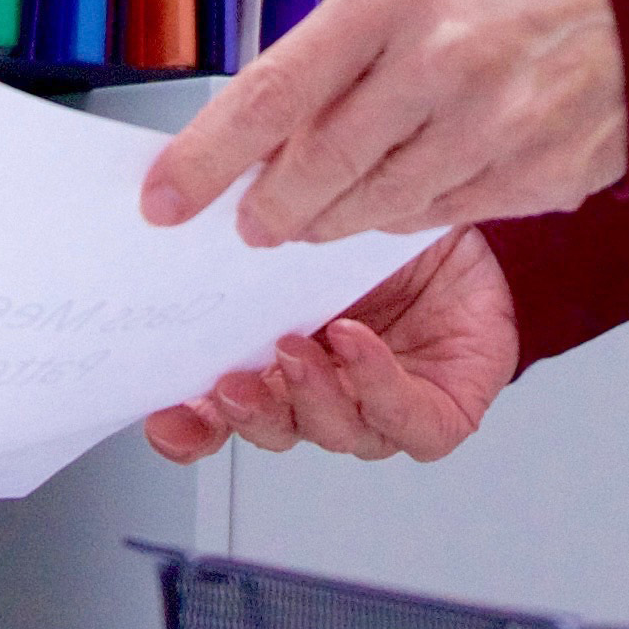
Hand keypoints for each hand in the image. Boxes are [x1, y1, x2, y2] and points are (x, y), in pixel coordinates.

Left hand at [138, 0, 628, 244]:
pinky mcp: (541, 175)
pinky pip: (442, 217)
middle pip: (318, 171)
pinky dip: (408, 213)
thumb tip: (261, 131)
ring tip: (318, 212)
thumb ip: (334, 50)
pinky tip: (404, 190)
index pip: (271, 94)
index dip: (207, 159)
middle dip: (270, 208)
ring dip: (333, 219)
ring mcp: (498, 125)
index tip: (165, 199)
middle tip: (252, 221)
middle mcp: (443, 61)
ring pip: (376, 208)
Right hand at [141, 229, 518, 464]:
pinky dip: (377, 386)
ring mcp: (379, 410)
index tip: (161, 415)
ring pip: (335, 430)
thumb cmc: (382, 232)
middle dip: (248, 412)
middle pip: (273, 428)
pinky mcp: (438, 416)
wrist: (467, 225)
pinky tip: (358, 345)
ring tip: (299, 347)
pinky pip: (405, 420)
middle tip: (231, 380)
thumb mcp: (302, 217)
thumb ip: (247, 222)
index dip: (189, 426)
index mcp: (277, 362)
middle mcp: (324, 394)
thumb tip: (184, 198)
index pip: (220, 413)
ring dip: (311, 396)